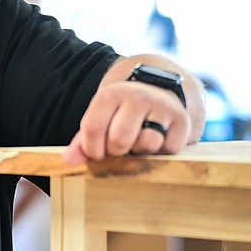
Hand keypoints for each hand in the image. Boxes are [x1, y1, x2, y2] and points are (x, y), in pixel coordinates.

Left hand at [62, 80, 190, 164]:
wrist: (160, 90)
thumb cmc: (122, 112)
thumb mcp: (101, 117)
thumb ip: (82, 140)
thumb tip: (68, 160)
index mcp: (111, 94)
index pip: (93, 128)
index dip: (91, 149)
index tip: (96, 154)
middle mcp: (138, 97)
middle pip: (120, 140)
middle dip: (116, 152)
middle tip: (119, 149)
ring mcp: (162, 107)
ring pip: (146, 144)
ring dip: (140, 152)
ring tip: (138, 143)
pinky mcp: (182, 121)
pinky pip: (168, 150)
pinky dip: (161, 153)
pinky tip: (156, 142)